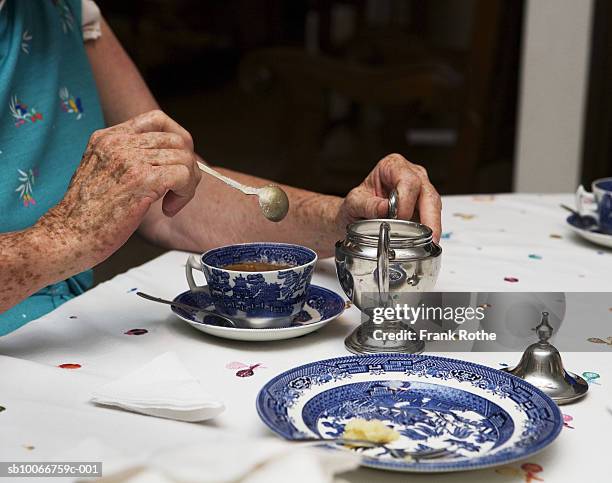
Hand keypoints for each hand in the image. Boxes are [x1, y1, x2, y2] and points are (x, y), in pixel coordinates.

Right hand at [37, 110, 200, 268]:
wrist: (67, 236)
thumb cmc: (85, 215)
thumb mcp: (101, 172)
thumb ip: (127, 159)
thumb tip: (164, 159)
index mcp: (108, 137)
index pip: (158, 120)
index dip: (177, 141)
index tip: (176, 164)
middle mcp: (119, 143)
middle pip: (177, 140)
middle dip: (187, 167)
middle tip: (177, 191)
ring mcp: (130, 159)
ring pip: (184, 158)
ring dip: (187, 185)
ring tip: (171, 203)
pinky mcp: (141, 180)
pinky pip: (184, 175)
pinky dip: (185, 193)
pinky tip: (169, 209)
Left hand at [336, 153, 441, 241]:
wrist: (355, 214)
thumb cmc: (356, 204)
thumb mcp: (353, 203)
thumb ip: (368, 205)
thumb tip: (386, 209)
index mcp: (392, 166)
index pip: (408, 180)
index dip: (406, 201)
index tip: (398, 218)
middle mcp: (411, 174)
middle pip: (428, 193)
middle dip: (429, 217)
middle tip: (428, 238)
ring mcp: (420, 190)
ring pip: (434, 206)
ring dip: (432, 225)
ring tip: (429, 244)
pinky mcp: (424, 206)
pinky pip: (433, 217)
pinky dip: (430, 230)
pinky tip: (427, 243)